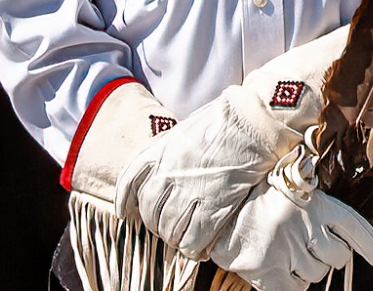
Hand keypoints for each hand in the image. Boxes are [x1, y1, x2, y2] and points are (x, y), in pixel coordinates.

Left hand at [116, 85, 299, 259]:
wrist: (248, 124)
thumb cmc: (221, 124)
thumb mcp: (183, 133)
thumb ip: (168, 153)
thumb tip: (163, 174)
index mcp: (158, 152)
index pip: (129, 181)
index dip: (124, 201)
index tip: (124, 212)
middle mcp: (167, 172)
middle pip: (149, 211)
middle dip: (155, 225)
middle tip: (167, 230)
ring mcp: (188, 190)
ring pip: (169, 228)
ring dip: (174, 239)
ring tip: (183, 241)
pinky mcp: (212, 205)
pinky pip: (193, 237)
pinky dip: (193, 248)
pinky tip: (198, 248)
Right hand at [209, 173, 372, 290]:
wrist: (212, 208)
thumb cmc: (255, 200)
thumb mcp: (291, 192)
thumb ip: (321, 210)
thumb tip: (361, 245)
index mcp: (311, 201)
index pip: (353, 226)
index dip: (369, 245)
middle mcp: (302, 223)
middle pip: (337, 256)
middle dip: (324, 254)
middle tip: (301, 241)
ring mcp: (285, 248)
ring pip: (316, 274)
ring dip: (304, 268)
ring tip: (282, 249)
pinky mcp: (266, 270)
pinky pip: (294, 289)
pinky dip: (288, 282)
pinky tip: (276, 268)